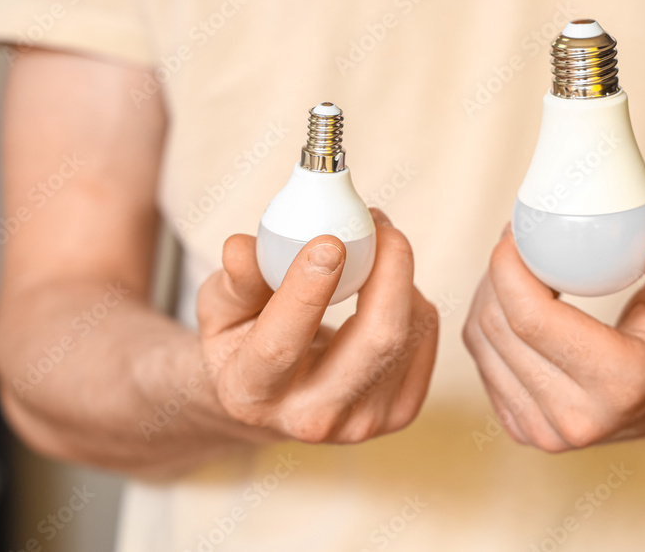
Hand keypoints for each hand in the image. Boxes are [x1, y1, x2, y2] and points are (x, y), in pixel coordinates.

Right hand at [197, 209, 438, 443]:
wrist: (278, 399)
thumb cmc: (243, 343)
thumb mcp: (219, 311)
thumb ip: (234, 282)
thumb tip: (241, 248)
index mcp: (252, 394)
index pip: (280, 346)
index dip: (307, 292)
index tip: (328, 241)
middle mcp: (312, 418)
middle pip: (376, 342)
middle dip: (388, 270)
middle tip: (376, 221)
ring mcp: (363, 422)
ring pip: (408, 332)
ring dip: (400, 274)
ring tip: (376, 243)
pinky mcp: (401, 410)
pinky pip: (424, 334)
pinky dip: (411, 296)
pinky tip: (384, 286)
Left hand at [463, 229, 644, 451]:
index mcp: (620, 386)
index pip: (532, 321)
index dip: (507, 270)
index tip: (513, 231)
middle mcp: (576, 419)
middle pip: (500, 329)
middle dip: (496, 274)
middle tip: (513, 238)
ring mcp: (545, 431)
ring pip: (482, 343)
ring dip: (488, 295)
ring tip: (516, 265)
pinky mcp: (523, 430)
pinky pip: (482, 361)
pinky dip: (488, 322)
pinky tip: (512, 300)